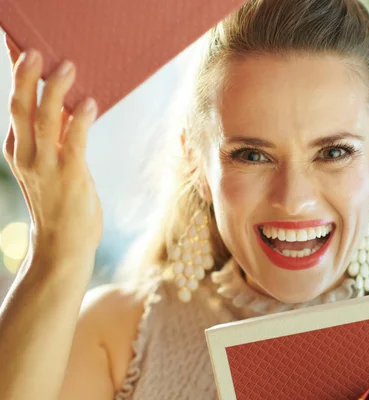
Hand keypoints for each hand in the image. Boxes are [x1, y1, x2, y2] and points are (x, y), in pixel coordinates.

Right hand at [3, 34, 102, 273]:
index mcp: (18, 150)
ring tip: (67, 67)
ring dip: (54, 91)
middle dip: (25, 77)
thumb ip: (56, 137)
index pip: (13, 107)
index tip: (19, 48)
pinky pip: (73, 142)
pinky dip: (80, 120)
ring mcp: (46, 167)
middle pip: (20, 108)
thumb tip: (69, 103)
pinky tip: (89, 103)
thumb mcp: (50, 166)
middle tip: (35, 50)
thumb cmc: (61, 202)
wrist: (64, 246)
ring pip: (43, 120)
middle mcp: (26, 156)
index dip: (16, 77)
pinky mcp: (70, 177)